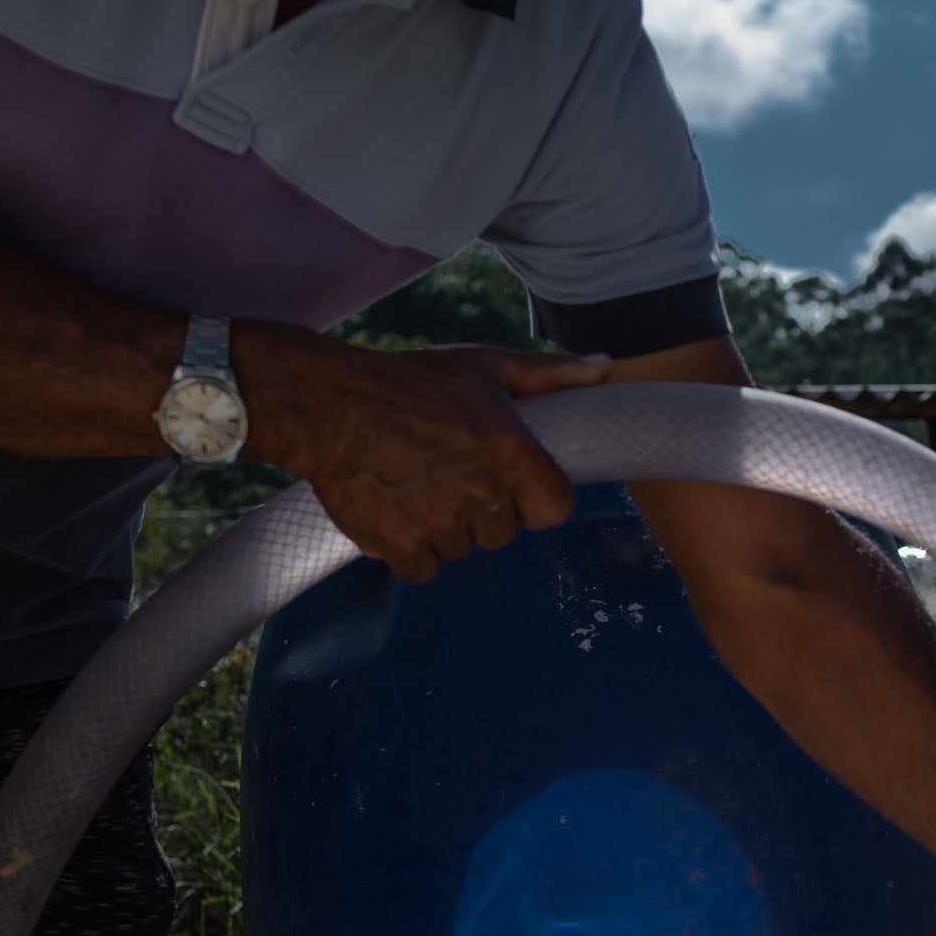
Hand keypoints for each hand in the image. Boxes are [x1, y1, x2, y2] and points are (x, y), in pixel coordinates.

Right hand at [256, 339, 612, 581]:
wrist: (329, 405)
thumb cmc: (410, 383)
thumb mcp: (484, 367)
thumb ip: (549, 374)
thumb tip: (607, 367)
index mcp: (511, 452)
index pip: (554, 508)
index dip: (533, 498)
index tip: (509, 482)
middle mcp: (482, 493)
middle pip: (504, 533)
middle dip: (483, 510)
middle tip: (448, 473)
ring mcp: (441, 523)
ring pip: (462, 550)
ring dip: (445, 529)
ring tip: (416, 485)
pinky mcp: (400, 546)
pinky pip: (425, 569)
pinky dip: (412, 549)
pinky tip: (397, 511)